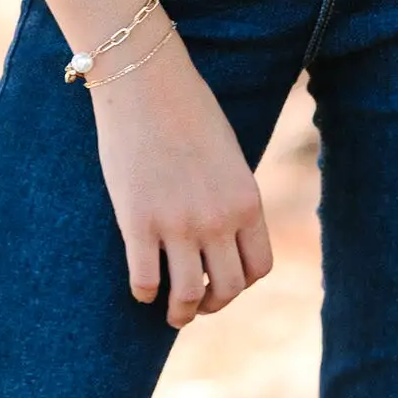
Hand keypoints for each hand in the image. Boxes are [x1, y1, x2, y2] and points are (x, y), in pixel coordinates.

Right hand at [90, 30, 273, 326]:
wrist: (147, 83)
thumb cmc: (187, 110)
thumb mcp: (227, 156)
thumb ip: (229, 195)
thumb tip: (222, 230)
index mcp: (246, 201)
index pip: (258, 266)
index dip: (241, 284)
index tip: (223, 282)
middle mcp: (218, 219)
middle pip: (228, 288)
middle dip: (213, 304)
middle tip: (196, 306)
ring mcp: (178, 224)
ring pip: (187, 294)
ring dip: (180, 313)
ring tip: (172, 314)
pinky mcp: (138, 222)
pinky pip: (145, 279)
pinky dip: (144, 293)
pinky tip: (141, 289)